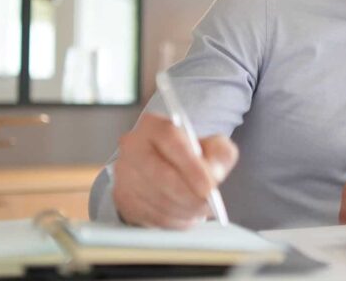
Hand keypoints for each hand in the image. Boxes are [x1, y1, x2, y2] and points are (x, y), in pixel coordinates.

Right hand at [113, 112, 237, 228]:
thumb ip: (221, 153)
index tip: (209, 186)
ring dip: (184, 209)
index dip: (191, 165)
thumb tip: (214, 173)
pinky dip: (174, 220)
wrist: (167, 167)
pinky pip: (151, 217)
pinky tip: (185, 214)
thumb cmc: (191, 155)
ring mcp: (124, 174)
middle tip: (208, 203)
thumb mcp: (214, 146)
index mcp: (153, 125)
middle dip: (189, 194)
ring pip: (157, 199)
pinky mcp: (123, 199)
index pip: (169, 140)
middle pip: (160, 174)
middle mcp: (133, 146)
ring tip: (200, 208)